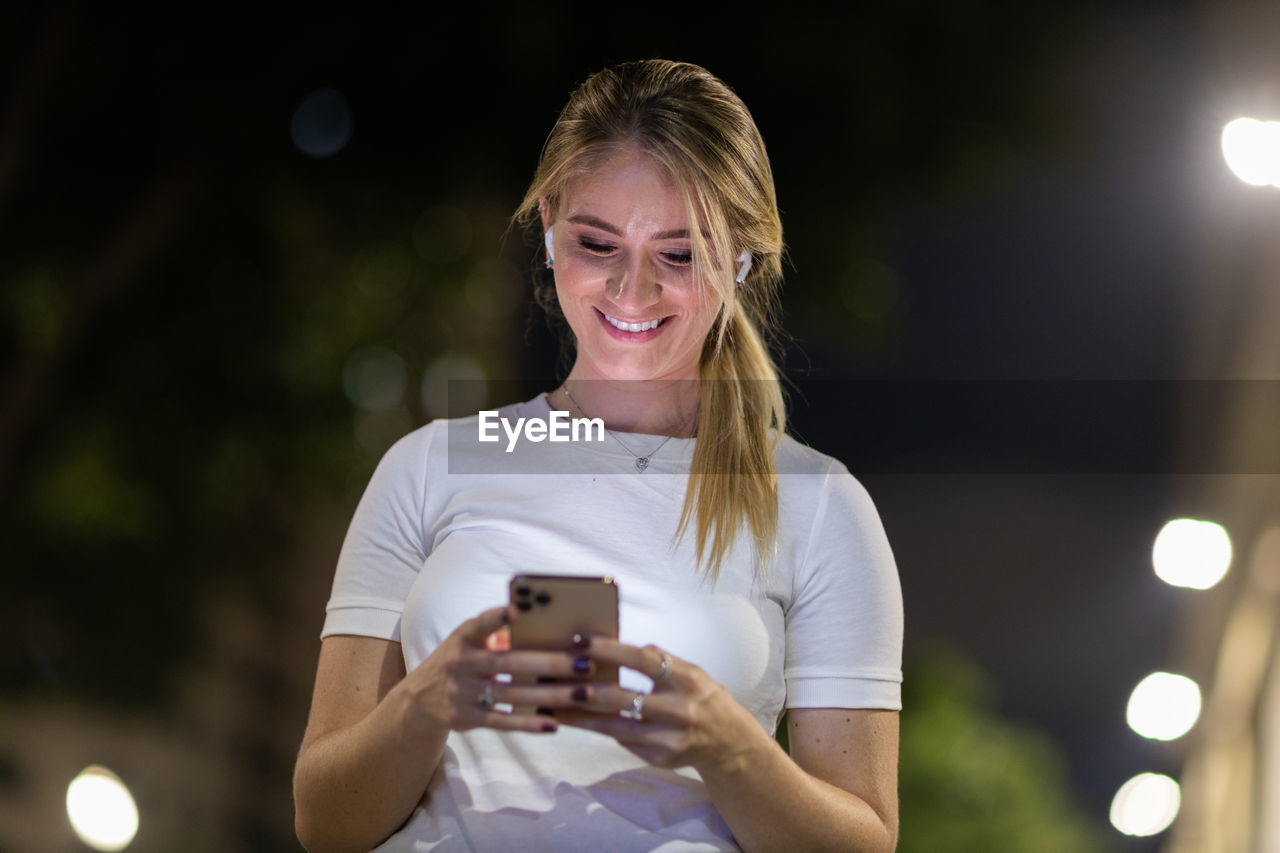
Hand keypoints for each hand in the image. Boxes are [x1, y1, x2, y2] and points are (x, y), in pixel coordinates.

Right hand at [400, 606, 593, 735]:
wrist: (418, 701)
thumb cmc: (459, 662)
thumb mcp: (468, 642)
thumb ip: (497, 636)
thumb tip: (544, 626)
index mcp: (463, 638)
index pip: (480, 624)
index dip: (497, 617)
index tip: (517, 610)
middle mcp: (461, 663)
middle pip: (510, 662)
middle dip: (550, 662)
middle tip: (586, 662)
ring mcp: (463, 693)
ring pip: (512, 693)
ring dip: (551, 694)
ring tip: (583, 692)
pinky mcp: (466, 718)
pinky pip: (502, 721)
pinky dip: (528, 723)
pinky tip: (554, 724)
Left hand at [553, 639, 768, 774]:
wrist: (730, 742)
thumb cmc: (701, 697)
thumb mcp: (690, 672)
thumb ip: (658, 660)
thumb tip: (614, 646)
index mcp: (688, 680)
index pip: (643, 660)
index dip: (609, 650)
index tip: (580, 641)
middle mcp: (680, 710)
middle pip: (624, 698)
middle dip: (585, 689)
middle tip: (555, 679)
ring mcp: (670, 739)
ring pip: (616, 727)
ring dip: (581, 717)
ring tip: (554, 707)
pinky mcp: (660, 759)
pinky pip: (624, 741)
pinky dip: (600, 730)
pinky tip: (577, 722)